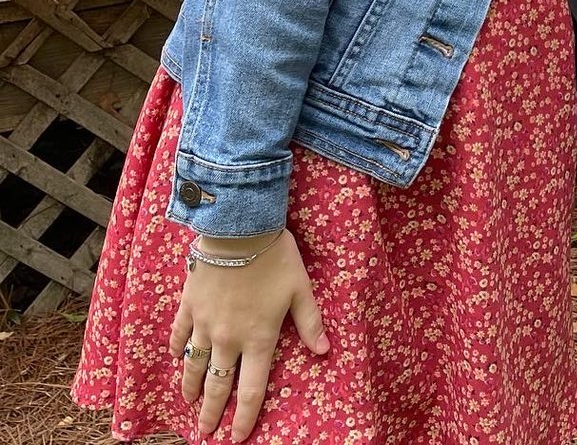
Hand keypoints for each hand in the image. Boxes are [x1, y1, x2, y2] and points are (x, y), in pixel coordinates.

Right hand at [169, 229, 327, 441]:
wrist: (239, 230)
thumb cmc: (275, 258)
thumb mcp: (301, 289)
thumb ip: (311, 322)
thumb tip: (324, 351)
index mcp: (259, 338)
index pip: (251, 389)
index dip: (244, 417)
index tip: (236, 437)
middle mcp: (228, 338)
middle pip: (218, 385)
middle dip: (211, 412)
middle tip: (204, 431)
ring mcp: (205, 323)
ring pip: (193, 364)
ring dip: (190, 387)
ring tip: (188, 403)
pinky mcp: (189, 305)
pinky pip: (178, 334)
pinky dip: (176, 348)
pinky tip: (174, 357)